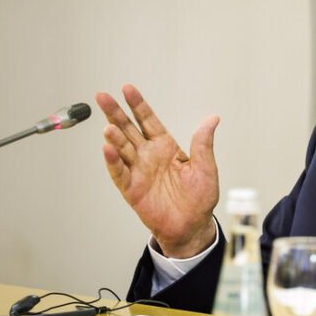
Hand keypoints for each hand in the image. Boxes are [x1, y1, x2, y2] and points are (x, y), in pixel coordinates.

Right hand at [95, 84, 219, 257]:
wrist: (192, 226)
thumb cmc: (200, 198)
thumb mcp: (206, 167)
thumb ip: (203, 144)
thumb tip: (212, 118)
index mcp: (166, 146)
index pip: (148, 120)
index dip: (138, 105)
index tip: (127, 89)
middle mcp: (148, 156)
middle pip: (129, 129)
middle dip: (116, 113)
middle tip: (102, 96)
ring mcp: (138, 171)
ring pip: (122, 149)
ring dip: (114, 137)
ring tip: (108, 126)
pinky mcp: (132, 189)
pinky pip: (119, 173)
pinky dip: (113, 161)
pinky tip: (107, 148)